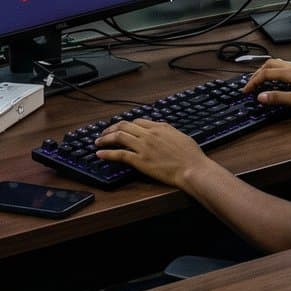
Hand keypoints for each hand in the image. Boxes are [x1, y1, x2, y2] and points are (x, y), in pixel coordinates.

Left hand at [94, 119, 216, 190]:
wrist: (192, 168)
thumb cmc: (191, 156)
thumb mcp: (180, 136)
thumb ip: (168, 132)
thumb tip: (163, 132)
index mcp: (160, 127)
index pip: (138, 121)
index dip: (127, 124)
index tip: (122, 128)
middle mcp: (149, 134)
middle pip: (124, 125)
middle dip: (111, 128)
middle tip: (104, 133)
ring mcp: (143, 147)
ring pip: (119, 137)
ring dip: (105, 138)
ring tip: (98, 142)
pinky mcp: (140, 160)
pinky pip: (119, 154)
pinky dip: (107, 153)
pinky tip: (100, 154)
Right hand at [240, 59, 290, 111]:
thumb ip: (277, 98)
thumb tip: (260, 96)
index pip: (266, 73)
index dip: (254, 82)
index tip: (246, 91)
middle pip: (269, 64)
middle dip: (257, 74)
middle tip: (250, 85)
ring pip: (275, 63)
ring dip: (264, 71)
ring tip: (257, 81)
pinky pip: (282, 66)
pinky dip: (272, 71)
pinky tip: (272, 79)